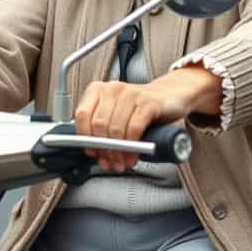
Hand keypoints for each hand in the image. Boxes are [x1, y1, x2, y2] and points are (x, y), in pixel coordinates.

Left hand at [73, 66, 221, 170]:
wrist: (170, 96)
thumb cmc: (140, 108)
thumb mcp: (116, 114)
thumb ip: (101, 129)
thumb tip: (93, 153)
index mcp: (98, 90)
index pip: (81, 116)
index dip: (85, 139)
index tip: (93, 153)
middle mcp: (112, 89)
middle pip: (99, 125)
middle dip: (104, 150)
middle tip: (111, 161)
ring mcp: (130, 93)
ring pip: (115, 129)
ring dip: (119, 151)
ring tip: (123, 160)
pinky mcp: (148, 102)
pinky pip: (134, 128)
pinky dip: (133, 146)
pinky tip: (134, 154)